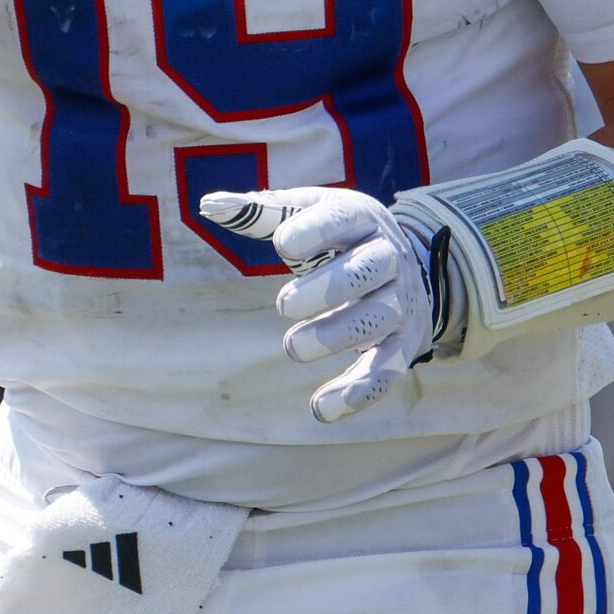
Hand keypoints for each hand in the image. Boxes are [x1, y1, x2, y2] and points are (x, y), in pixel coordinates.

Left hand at [199, 187, 449, 423]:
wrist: (406, 266)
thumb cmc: (337, 238)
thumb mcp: (305, 215)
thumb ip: (259, 212)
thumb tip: (208, 204)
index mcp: (361, 217)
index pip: (344, 218)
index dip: (316, 230)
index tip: (281, 243)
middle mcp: (389, 257)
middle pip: (368, 270)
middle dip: (327, 288)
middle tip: (283, 305)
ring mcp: (399, 302)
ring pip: (377, 319)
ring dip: (336, 336)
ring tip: (293, 347)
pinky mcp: (403, 344)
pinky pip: (387, 370)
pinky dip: (358, 392)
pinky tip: (321, 408)